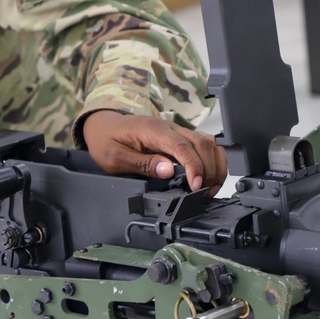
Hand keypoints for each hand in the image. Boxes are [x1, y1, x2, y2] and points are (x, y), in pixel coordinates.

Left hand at [81, 111, 227, 195]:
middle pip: (202, 143)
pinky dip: (212, 160)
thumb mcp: (115, 158)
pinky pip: (204, 144)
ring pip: (208, 142)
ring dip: (215, 165)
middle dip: (209, 170)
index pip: (182, 146)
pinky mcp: (180, 136)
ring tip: (210, 188)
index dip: (194, 166)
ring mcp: (176, 130)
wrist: (104, 125)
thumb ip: (142, 164)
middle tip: (204, 193)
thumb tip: (168, 171)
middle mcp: (169, 127)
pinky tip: (209, 177)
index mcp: (152, 130)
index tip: (196, 186)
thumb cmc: (108, 140)